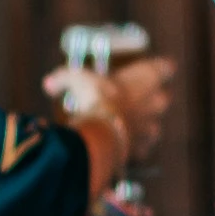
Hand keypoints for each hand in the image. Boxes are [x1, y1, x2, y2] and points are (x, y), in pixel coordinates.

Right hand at [47, 54, 175, 165]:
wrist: (100, 135)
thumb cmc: (94, 98)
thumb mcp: (75, 79)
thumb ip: (63, 78)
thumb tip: (49, 84)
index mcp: (147, 77)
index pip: (165, 67)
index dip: (160, 68)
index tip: (155, 69)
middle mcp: (156, 101)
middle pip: (164, 97)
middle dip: (153, 98)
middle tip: (136, 97)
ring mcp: (152, 126)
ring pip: (155, 124)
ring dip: (144, 124)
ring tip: (127, 124)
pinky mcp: (144, 148)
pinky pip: (142, 147)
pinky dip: (133, 147)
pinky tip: (121, 146)